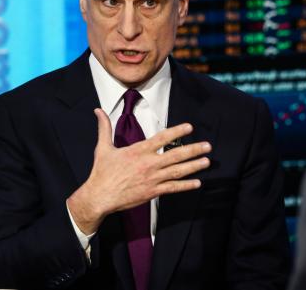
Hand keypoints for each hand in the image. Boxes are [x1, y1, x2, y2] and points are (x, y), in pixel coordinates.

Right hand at [67, 108, 210, 233]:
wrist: (100, 196)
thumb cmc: (101, 172)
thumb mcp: (103, 147)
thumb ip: (104, 127)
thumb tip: (98, 110)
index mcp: (138, 151)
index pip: (161, 138)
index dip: (177, 131)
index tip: (189, 127)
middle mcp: (148, 164)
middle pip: (175, 155)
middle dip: (193, 150)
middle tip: (207, 146)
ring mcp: (152, 179)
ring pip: (178, 171)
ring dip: (194, 166)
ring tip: (206, 161)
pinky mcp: (152, 192)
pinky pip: (173, 188)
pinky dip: (186, 185)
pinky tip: (197, 182)